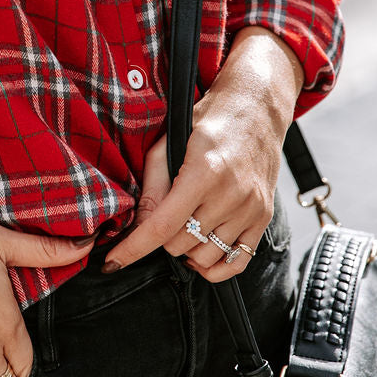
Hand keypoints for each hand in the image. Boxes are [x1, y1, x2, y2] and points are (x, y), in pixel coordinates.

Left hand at [103, 27, 303, 281]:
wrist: (258, 108)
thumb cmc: (210, 120)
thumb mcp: (172, 139)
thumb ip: (154, 182)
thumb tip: (139, 223)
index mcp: (204, 171)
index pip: (162, 225)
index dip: (134, 248)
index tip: (113, 262)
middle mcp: (231, 194)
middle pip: (181, 243)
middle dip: (161, 237)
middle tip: (161, 215)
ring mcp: (251, 208)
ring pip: (205, 256)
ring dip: (186, 249)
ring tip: (181, 227)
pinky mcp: (263, 217)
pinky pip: (237, 262)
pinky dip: (214, 267)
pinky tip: (199, 254)